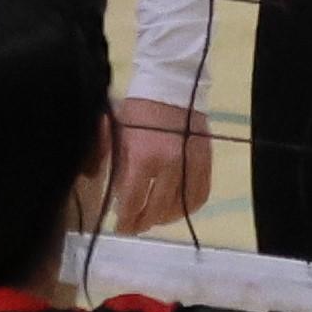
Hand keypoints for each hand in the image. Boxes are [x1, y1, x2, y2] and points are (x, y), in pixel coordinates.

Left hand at [112, 98, 215, 235]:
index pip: (133, 202)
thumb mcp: (116, 133)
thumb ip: (110, 162)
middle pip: (157, 209)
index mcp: (143, 157)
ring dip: (165, 217)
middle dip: (143, 222)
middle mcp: (170, 165)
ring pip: (180, 206)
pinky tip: (178, 208)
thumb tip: (106, 188)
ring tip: (155, 218)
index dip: (126, 220)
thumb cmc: (138, 108)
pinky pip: (201, 194)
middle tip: (135, 226)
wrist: (170, 83)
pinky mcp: (206, 160)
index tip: (120, 227)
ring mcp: (191, 163)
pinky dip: (189, 206)